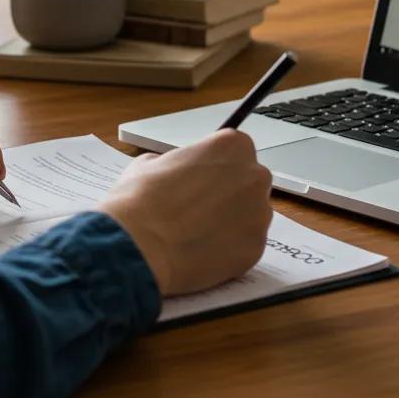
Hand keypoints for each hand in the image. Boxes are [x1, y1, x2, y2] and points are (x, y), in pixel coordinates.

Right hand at [98, 129, 271, 295]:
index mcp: (233, 146)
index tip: (201, 179)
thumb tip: (180, 173)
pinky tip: (202, 251)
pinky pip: (246, 245)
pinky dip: (229, 249)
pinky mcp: (256, 248)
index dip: (215, 166)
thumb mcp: (151, 162)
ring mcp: (259, 214)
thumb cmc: (141, 200)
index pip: (234, 151)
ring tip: (197, 233)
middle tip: (198, 208)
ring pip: (250, 216)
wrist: (139, 247)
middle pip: (248, 182)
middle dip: (228, 194)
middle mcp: (254, 176)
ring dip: (231, 222)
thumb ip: (179, 162)